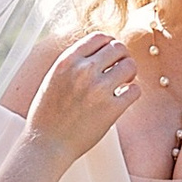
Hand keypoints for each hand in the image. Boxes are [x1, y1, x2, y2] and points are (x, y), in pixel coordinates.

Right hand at [24, 32, 139, 158]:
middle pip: (118, 48)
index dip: (109, 44)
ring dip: (130, 73)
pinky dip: (132, 92)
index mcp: (68, 61)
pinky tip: (123, 98)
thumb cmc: (48, 113)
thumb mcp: (53, 78)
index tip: (110, 55)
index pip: (100, 37)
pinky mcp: (111, 109)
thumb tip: (99, 50)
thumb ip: (73, 62)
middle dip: (122, 57)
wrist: (46, 144)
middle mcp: (83, 71)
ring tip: (122, 83)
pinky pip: (135, 90)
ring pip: (130, 66)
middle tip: (120, 69)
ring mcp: (99, 90)